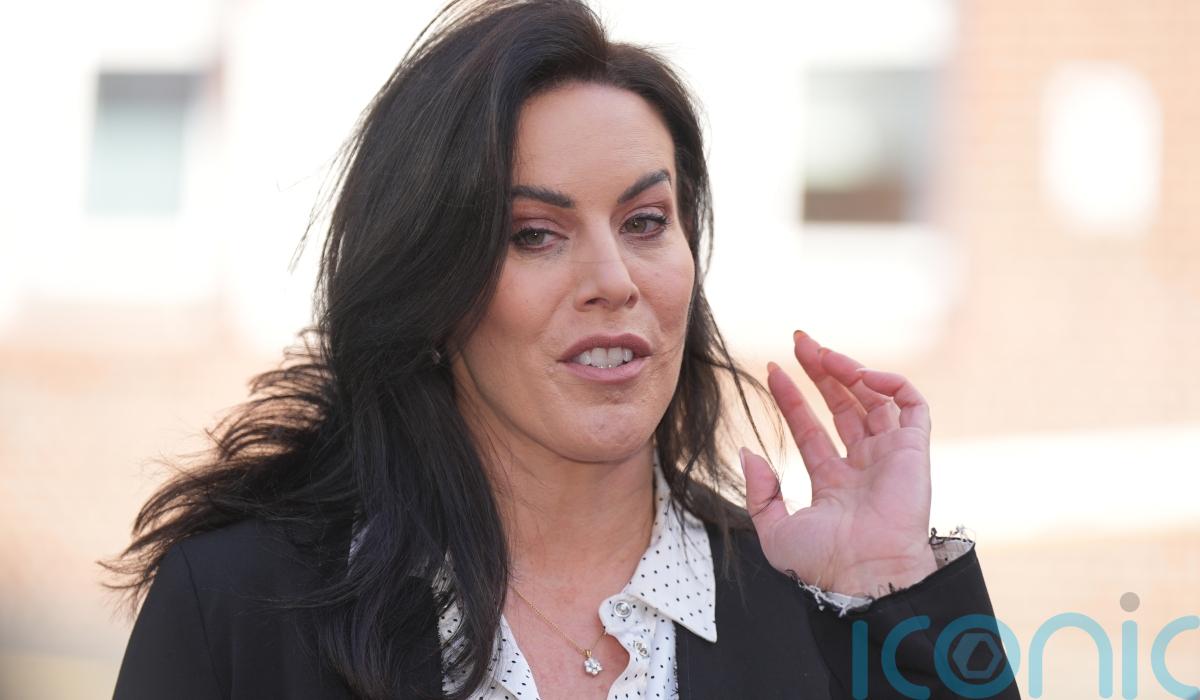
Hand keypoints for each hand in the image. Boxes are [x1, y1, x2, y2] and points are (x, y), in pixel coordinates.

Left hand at [738, 330, 937, 596]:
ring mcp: (890, 456)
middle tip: (799, 342)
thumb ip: (760, 491)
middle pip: (843, 405)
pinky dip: (890, 381)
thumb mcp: (774, 529)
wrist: (863, 574)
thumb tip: (749, 452)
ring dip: (848, 370)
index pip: (811, 429)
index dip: (792, 398)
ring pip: (874, 398)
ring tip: (822, 352)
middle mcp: (864, 465)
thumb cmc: (822, 563)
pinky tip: (860, 374)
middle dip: (821, 372)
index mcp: (834, 483)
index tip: (772, 371)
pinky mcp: (915, 450)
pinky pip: (911, 405)